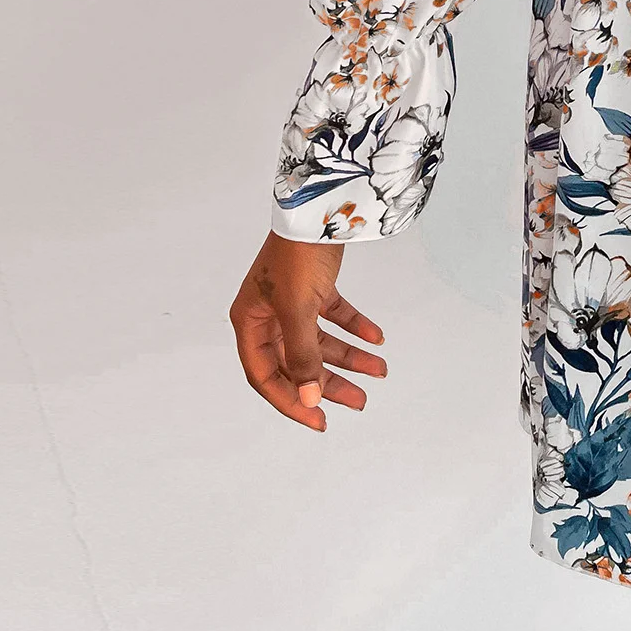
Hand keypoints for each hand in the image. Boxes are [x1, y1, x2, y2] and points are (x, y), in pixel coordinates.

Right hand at [229, 230, 385, 430]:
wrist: (318, 208)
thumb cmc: (297, 255)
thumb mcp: (297, 310)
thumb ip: (302, 356)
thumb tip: (309, 400)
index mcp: (250, 323)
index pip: (266, 376)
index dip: (291, 401)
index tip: (319, 421)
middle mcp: (267, 315)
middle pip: (298, 362)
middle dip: (329, 383)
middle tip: (360, 402)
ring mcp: (291, 301)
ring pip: (320, 341)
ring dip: (349, 357)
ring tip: (379, 371)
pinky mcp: (315, 287)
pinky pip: (335, 316)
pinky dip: (356, 327)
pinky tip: (377, 339)